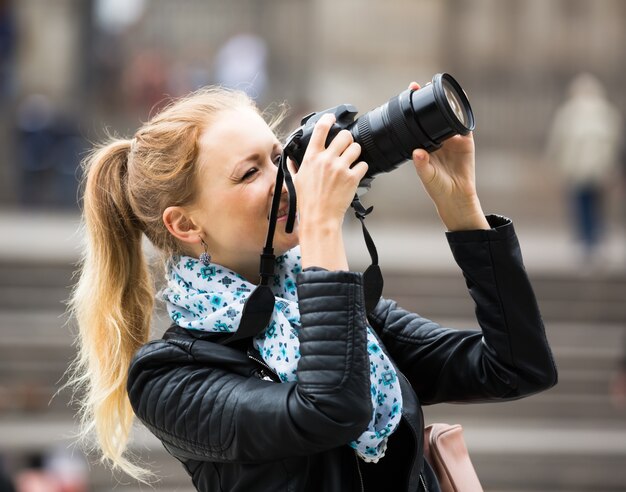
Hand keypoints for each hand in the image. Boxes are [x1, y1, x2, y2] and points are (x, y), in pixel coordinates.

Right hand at [290, 113, 367, 229]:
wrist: (319, 218)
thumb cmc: (307, 202)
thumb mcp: (295, 181)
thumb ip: (293, 167)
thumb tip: (290, 159)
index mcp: (311, 158)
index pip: (321, 129)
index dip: (328, 119)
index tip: (332, 118)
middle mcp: (326, 160)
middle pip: (345, 136)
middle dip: (347, 139)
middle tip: (346, 145)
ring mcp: (340, 168)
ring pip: (356, 148)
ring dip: (355, 152)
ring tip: (351, 160)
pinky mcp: (352, 178)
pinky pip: (363, 165)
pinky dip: (361, 168)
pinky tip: (355, 173)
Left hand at [408, 82, 488, 230]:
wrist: (456, 197)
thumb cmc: (437, 187)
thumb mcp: (426, 175)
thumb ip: (422, 164)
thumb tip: (417, 152)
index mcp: (424, 144)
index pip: (417, 122)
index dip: (413, 108)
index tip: (407, 94)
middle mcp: (437, 139)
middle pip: (431, 114)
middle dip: (427, 99)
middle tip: (421, 86)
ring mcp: (452, 139)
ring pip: (448, 116)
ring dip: (445, 102)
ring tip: (439, 89)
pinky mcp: (466, 141)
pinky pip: (464, 124)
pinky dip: (462, 114)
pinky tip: (459, 102)